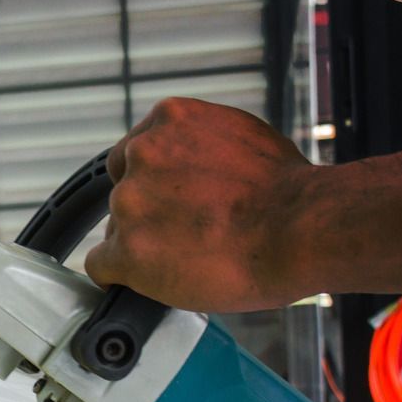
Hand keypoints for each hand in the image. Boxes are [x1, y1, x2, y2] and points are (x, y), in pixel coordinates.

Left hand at [84, 98, 314, 312]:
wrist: (301, 227)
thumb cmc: (286, 190)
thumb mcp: (240, 137)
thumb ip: (198, 146)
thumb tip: (188, 166)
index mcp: (168, 120)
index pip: (133, 155)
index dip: (152, 185)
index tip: (168, 202)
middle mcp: (141, 155)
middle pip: (123, 194)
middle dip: (148, 215)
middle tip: (186, 234)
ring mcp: (130, 202)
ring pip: (117, 232)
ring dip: (143, 247)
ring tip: (190, 256)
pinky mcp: (127, 249)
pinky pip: (100, 267)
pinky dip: (119, 277)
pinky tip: (145, 280)